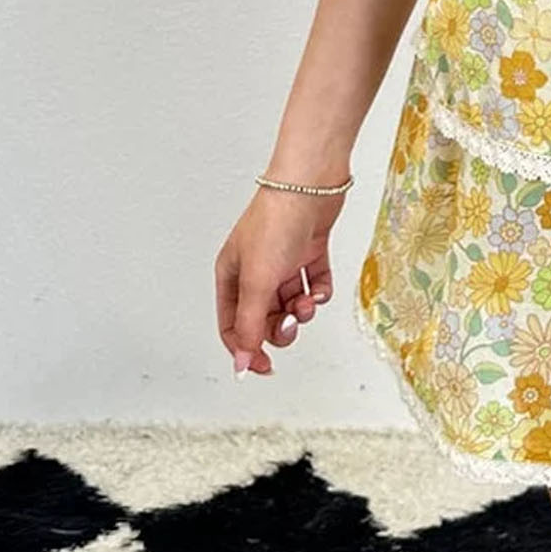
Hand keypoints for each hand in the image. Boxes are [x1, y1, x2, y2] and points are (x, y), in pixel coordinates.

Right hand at [214, 178, 343, 376]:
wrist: (311, 185)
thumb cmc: (275, 223)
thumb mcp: (257, 281)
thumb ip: (249, 324)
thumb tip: (242, 362)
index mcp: (231, 276)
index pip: (232, 326)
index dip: (247, 349)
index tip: (265, 366)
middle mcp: (255, 270)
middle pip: (264, 317)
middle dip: (279, 327)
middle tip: (291, 323)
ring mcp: (283, 261)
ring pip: (290, 303)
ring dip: (301, 309)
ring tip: (306, 300)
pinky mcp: (309, 252)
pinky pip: (314, 284)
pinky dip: (319, 291)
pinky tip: (319, 285)